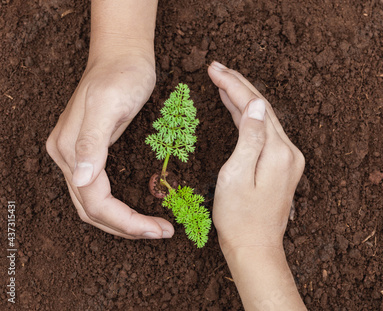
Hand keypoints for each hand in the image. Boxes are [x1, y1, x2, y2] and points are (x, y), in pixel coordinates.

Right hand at [46, 53, 173, 238]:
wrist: (123, 54)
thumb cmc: (122, 74)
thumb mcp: (110, 103)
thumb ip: (92, 141)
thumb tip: (82, 179)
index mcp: (70, 149)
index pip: (95, 201)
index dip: (126, 221)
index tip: (159, 229)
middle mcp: (67, 156)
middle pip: (92, 209)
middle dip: (127, 227)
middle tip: (162, 232)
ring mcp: (75, 154)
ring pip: (93, 204)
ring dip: (122, 221)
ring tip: (154, 227)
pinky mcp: (89, 151)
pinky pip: (99, 191)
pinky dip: (118, 207)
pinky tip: (138, 210)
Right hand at [208, 62, 305, 309]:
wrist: (255, 247)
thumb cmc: (239, 217)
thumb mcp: (236, 175)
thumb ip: (250, 137)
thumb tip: (257, 104)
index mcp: (278, 152)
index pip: (254, 107)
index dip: (233, 85)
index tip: (214, 69)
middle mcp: (289, 152)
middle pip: (263, 108)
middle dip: (239, 86)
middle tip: (217, 68)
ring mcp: (288, 159)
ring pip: (265, 119)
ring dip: (244, 99)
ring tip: (224, 82)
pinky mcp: (283, 166)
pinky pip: (266, 133)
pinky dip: (251, 118)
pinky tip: (239, 110)